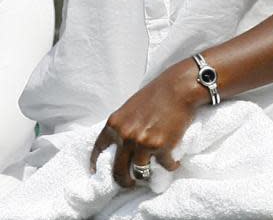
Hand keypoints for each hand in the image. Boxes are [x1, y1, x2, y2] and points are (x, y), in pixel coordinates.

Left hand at [89, 60, 199, 187]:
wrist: (176, 90)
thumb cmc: (153, 96)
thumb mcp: (128, 109)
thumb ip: (122, 127)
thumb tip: (120, 146)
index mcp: (114, 124)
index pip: (99, 148)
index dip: (96, 163)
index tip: (97, 172)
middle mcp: (125, 135)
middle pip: (118, 170)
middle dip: (123, 181)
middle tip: (129, 183)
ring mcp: (142, 143)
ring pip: (139, 174)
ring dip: (146, 177)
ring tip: (152, 174)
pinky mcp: (161, 147)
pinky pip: (164, 166)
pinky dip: (170, 166)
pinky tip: (172, 162)